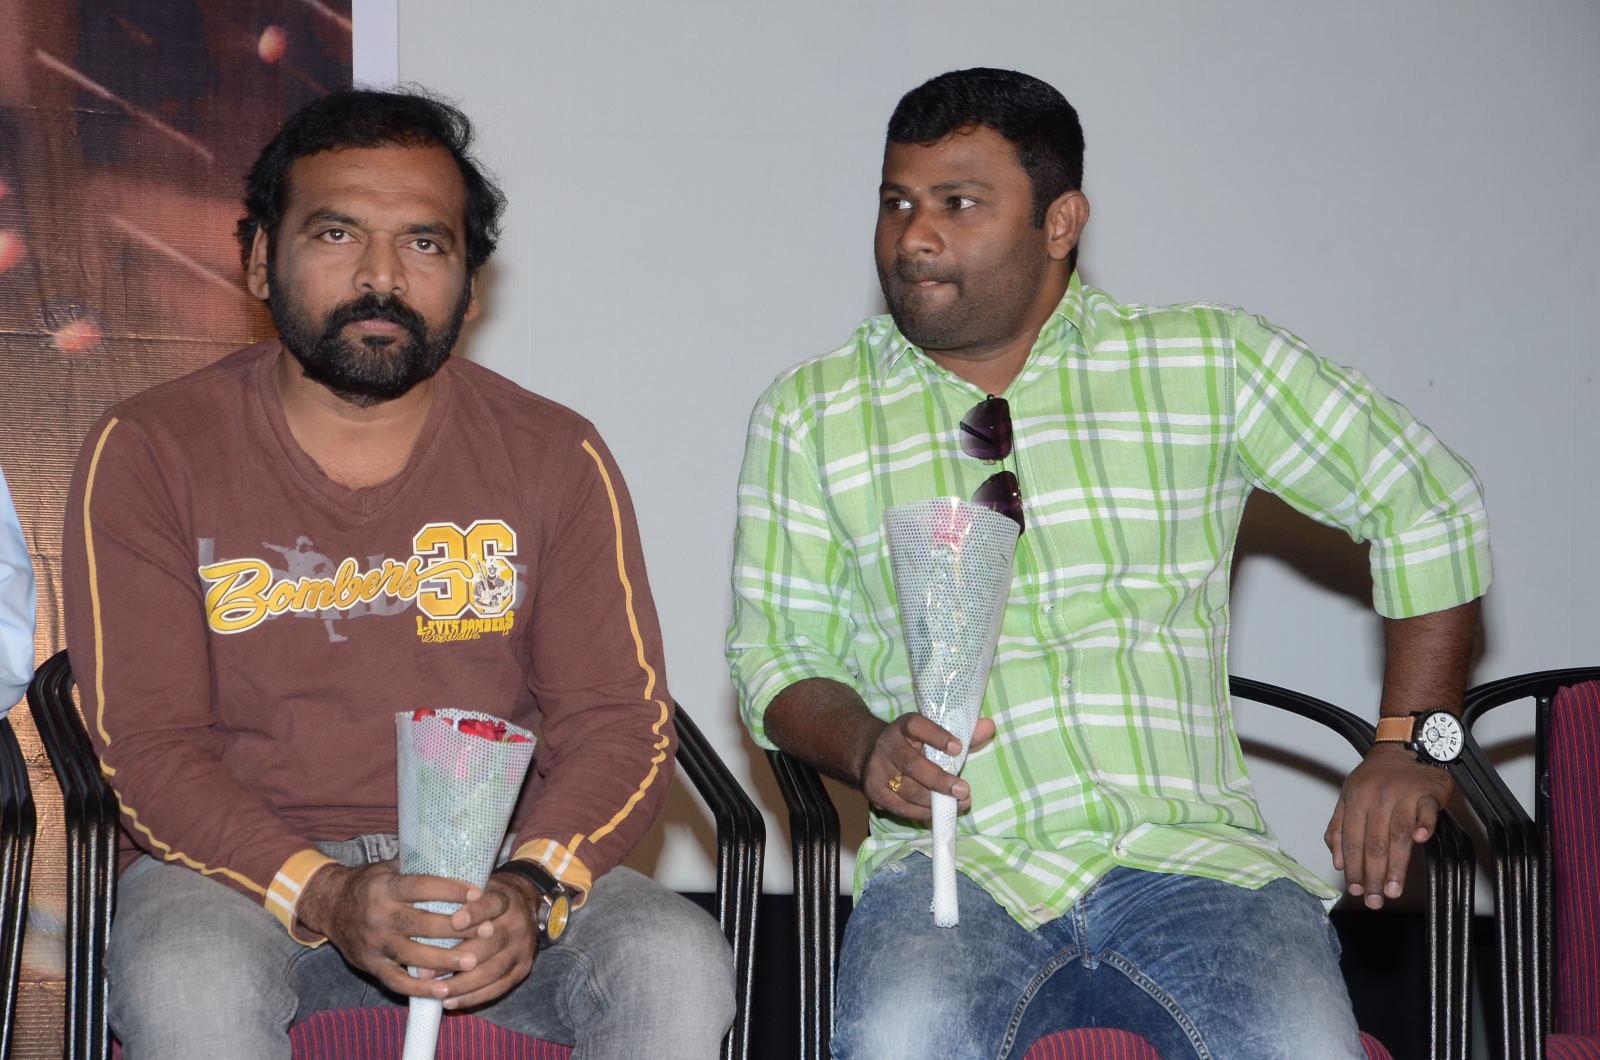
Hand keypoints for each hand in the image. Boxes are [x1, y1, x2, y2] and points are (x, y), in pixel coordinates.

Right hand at [297, 861, 478, 997]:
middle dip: (457, 929)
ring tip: (472, 962)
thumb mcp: (389, 868)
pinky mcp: (370, 965)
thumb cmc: (369, 884)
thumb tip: (460, 858)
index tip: (478, 894)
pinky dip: (420, 989)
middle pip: (422, 924)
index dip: (451, 890)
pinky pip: (397, 981)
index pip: (422, 887)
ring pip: (413, 955)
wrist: (329, 906)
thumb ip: (419, 867)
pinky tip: (444, 990)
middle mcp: (378, 915)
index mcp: (385, 887)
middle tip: (487, 931)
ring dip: (444, 961)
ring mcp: (374, 943)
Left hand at [434, 874, 540, 1009]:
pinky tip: (450, 1002)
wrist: (526, 906)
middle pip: (490, 944)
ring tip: (436, 991)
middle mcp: (517, 924)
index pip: (491, 905)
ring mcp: (522, 949)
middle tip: (426, 971)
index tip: (454, 921)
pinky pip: (498, 989)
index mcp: (506, 899)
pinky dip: (472, 997)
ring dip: (461, 984)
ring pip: (492, 971)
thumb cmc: (487, 900)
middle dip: (457, 958)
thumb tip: (423, 922)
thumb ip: (456, 901)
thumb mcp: (478, 890)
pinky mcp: (522, 970)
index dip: (474, 913)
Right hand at [861, 714, 995, 820]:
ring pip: (907, 789)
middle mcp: (887, 746)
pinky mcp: (874, 792)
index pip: (917, 726)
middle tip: (963, 790)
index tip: (958, 747)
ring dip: (934, 801)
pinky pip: (901, 807)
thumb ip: (963, 733)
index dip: (937, 736)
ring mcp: (878, 770)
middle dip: (939, 780)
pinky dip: (922, 812)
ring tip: (959, 803)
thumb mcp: (934, 733)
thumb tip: (989, 727)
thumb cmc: (913, 743)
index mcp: (903, 726)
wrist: (871, 752)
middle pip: (912, 764)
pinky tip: (939, 812)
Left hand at [1324, 742, 1453, 908]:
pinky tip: (1421, 840)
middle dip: (1372, 875)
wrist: (1403, 745)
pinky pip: (1426, 811)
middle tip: (1374, 899)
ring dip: (1396, 865)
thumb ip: (1339, 827)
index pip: (1352, 840)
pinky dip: (1424, 824)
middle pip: (1374, 842)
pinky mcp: (1427, 793)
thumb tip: (1338, 862)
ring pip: (1397, 834)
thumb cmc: (1376, 776)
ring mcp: (1403, 794)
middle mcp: (1376, 797)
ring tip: (1393, 889)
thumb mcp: (1349, 796)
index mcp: (1355, 799)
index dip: (1353, 867)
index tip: (1356, 889)